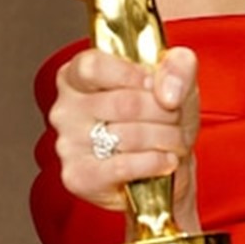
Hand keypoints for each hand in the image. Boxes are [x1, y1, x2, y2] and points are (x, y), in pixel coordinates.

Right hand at [49, 46, 200, 231]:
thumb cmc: (161, 116)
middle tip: (176, 118)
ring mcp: (68, 145)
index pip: (92, 66)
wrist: (166, 166)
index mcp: (78, 77)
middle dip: (164, 112)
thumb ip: (179, 66)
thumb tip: (167, 91)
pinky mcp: (78, 178)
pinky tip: (166, 160)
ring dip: (166, 138)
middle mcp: (65, 110)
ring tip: (174, 141)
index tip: (154, 84)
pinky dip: (155, 163)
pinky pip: (123, 166)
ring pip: (129, 135)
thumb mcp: (178, 78)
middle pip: (124, 103)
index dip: (131, 74)